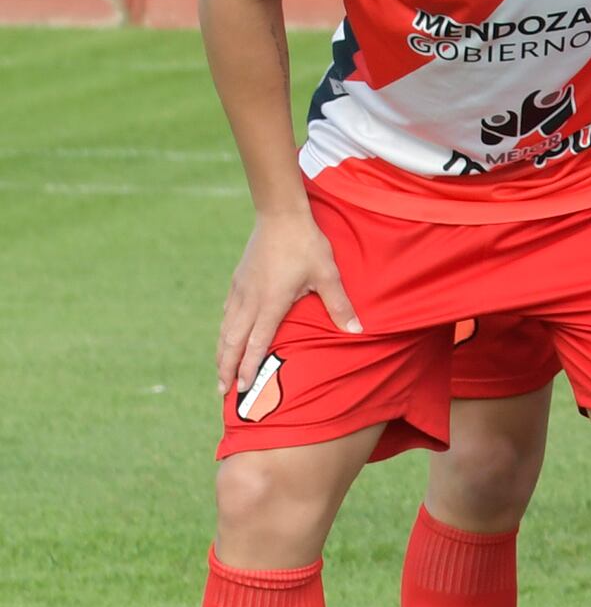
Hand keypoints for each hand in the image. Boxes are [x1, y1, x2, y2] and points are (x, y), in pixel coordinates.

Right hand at [219, 210, 357, 399]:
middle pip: (233, 341)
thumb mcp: (327, 274)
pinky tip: (226, 338)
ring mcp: (240, 290)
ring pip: (226, 329)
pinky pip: (228, 313)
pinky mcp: (238, 281)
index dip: (249, 366)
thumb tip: (356, 330)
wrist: (280, 215)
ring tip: (220, 373)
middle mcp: (250, 300)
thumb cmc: (306, 245)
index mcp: (271, 302)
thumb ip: (339, 305)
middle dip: (226, 368)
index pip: (257, 342)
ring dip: (222, 353)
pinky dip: (225, 331)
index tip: (243, 387)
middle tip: (222, 391)